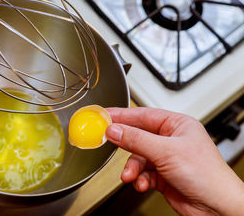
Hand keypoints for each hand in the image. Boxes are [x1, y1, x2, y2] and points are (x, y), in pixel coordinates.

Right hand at [105, 107, 243, 215]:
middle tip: (109, 142)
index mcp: (176, 125)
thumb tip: (114, 130)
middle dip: (125, 145)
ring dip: (132, 168)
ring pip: (137, 158)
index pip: (143, 115)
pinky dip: (139, 179)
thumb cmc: (207, 175)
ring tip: (131, 175)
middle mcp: (170, 140)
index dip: (122, 115)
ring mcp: (166, 158)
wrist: (217, 208)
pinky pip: (142, 173)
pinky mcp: (162, 175)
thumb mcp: (166, 151)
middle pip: (137, 137)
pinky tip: (141, 183)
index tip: (104, 115)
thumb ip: (136, 139)